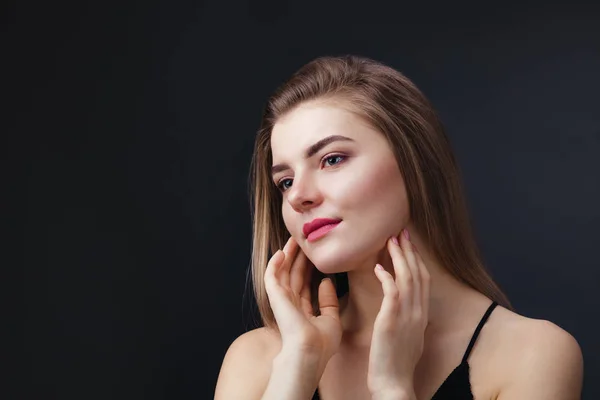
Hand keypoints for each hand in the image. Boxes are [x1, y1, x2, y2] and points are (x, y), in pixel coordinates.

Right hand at [264, 236, 342, 365]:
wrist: (310, 352)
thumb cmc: (322, 343)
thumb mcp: (331, 319)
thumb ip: (328, 300)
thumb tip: (327, 281)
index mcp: (302, 311)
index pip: (304, 284)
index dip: (309, 269)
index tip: (315, 255)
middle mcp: (290, 304)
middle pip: (293, 275)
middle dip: (298, 258)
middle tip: (304, 241)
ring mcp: (282, 300)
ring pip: (283, 272)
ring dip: (287, 256)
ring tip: (293, 240)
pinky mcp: (276, 296)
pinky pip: (272, 276)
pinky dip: (274, 264)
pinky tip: (281, 252)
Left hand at [367, 229, 429, 398]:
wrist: (394, 384)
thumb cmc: (395, 362)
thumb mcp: (409, 336)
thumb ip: (409, 317)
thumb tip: (404, 305)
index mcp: (422, 315)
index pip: (423, 279)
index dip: (416, 259)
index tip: (407, 244)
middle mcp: (419, 312)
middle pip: (418, 273)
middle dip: (410, 251)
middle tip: (400, 232)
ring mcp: (407, 316)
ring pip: (407, 278)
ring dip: (399, 257)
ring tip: (390, 240)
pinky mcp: (392, 321)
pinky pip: (392, 292)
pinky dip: (387, 277)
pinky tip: (377, 267)